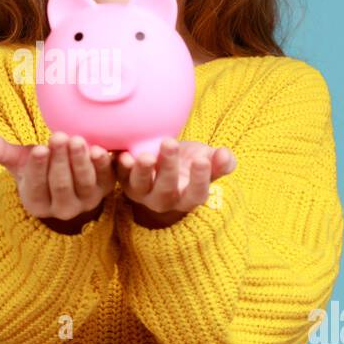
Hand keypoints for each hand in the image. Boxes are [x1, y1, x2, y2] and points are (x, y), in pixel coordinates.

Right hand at [0, 130, 115, 229]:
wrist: (69, 175)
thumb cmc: (39, 167)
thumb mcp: (18, 161)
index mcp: (36, 203)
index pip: (35, 187)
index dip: (38, 169)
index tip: (39, 149)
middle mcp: (62, 209)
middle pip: (60, 185)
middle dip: (59, 161)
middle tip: (58, 136)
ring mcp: (86, 201)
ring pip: (83, 183)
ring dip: (80, 161)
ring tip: (77, 140)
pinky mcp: (106, 190)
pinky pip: (107, 180)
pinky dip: (104, 166)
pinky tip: (100, 150)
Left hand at [116, 138, 236, 227]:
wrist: (164, 160)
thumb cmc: (190, 161)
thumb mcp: (208, 160)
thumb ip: (220, 161)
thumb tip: (226, 155)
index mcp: (188, 197)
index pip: (196, 193)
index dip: (199, 179)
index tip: (202, 160)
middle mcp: (165, 200)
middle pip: (167, 189)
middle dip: (168, 167)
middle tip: (170, 144)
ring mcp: (142, 193)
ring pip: (140, 186)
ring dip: (142, 170)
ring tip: (145, 155)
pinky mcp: (124, 182)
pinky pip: (119, 176)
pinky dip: (118, 166)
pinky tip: (120, 154)